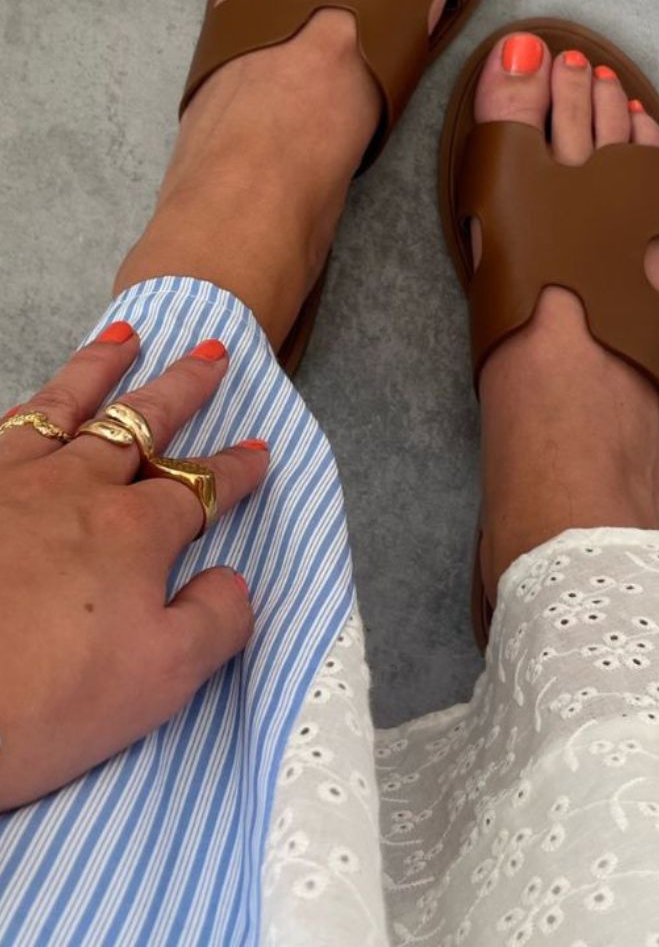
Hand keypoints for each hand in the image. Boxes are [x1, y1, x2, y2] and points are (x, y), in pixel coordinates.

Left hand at [0, 323, 268, 809]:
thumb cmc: (43, 698)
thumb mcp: (160, 679)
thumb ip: (215, 622)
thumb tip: (233, 580)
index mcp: (134, 531)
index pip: (199, 487)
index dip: (235, 470)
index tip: (258, 450)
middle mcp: (74, 488)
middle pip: (140, 423)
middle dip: (182, 388)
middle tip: (211, 353)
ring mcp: (8, 482)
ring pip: (64, 406)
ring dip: (100, 368)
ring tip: (124, 335)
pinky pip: (2, 430)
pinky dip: (26, 408)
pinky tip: (27, 405)